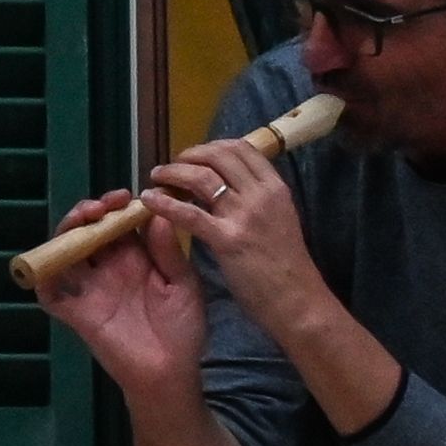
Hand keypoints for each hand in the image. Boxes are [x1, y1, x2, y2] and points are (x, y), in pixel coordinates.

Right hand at [29, 190, 207, 394]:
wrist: (171, 374)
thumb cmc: (182, 330)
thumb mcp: (184, 285)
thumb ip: (170, 252)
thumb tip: (158, 214)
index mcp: (136, 259)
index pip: (118, 223)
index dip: (117, 206)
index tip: (126, 197)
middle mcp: (109, 270)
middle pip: (88, 232)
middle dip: (90, 211)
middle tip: (103, 206)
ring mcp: (90, 290)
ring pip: (66, 253)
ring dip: (67, 232)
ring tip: (83, 219)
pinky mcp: (77, 313)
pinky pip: (51, 293)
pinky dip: (43, 275)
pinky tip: (52, 260)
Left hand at [135, 137, 331, 330]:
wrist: (296, 299)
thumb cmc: (286, 264)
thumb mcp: (280, 218)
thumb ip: (258, 198)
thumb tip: (230, 184)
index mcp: (276, 187)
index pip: (242, 148)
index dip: (214, 146)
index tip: (197, 155)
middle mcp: (261, 194)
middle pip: (220, 156)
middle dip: (191, 154)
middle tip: (174, 164)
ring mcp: (244, 215)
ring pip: (202, 177)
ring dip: (174, 172)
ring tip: (157, 176)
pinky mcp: (226, 239)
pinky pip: (189, 214)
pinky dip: (165, 203)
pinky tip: (149, 200)